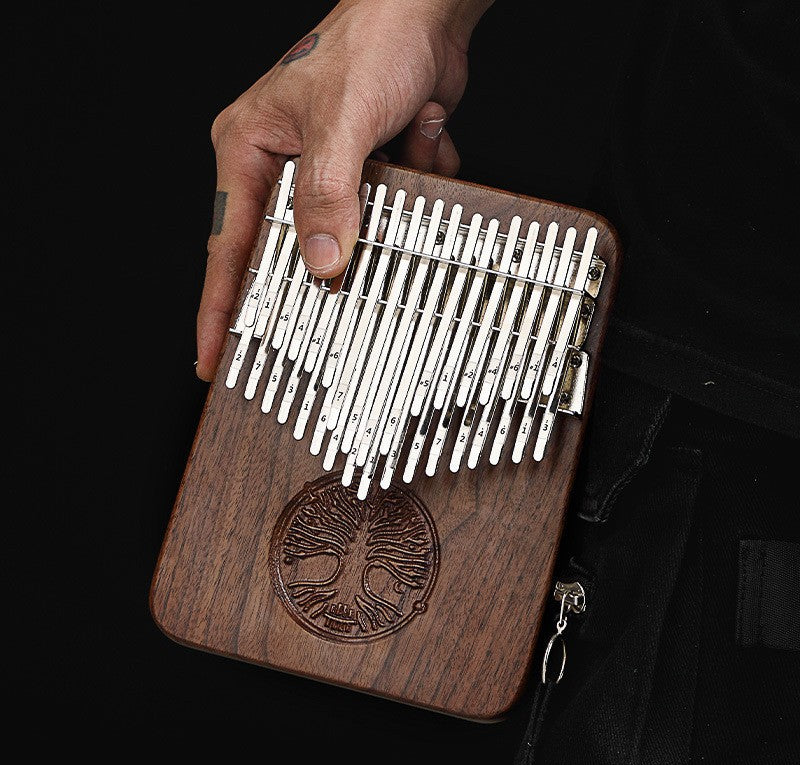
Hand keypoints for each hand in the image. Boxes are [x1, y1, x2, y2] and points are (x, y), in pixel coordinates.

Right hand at [196, 0, 491, 379]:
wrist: (427, 13)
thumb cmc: (372, 41)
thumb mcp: (342, 121)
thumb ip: (328, 193)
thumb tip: (321, 263)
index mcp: (248, 149)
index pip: (227, 246)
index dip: (220, 308)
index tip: (213, 356)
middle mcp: (281, 164)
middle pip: (290, 247)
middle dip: (333, 252)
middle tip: (349, 277)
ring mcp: (326, 171)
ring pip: (352, 230)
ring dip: (390, 198)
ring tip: (407, 135)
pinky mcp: (365, 174)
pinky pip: (388, 210)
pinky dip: (415, 179)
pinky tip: (421, 131)